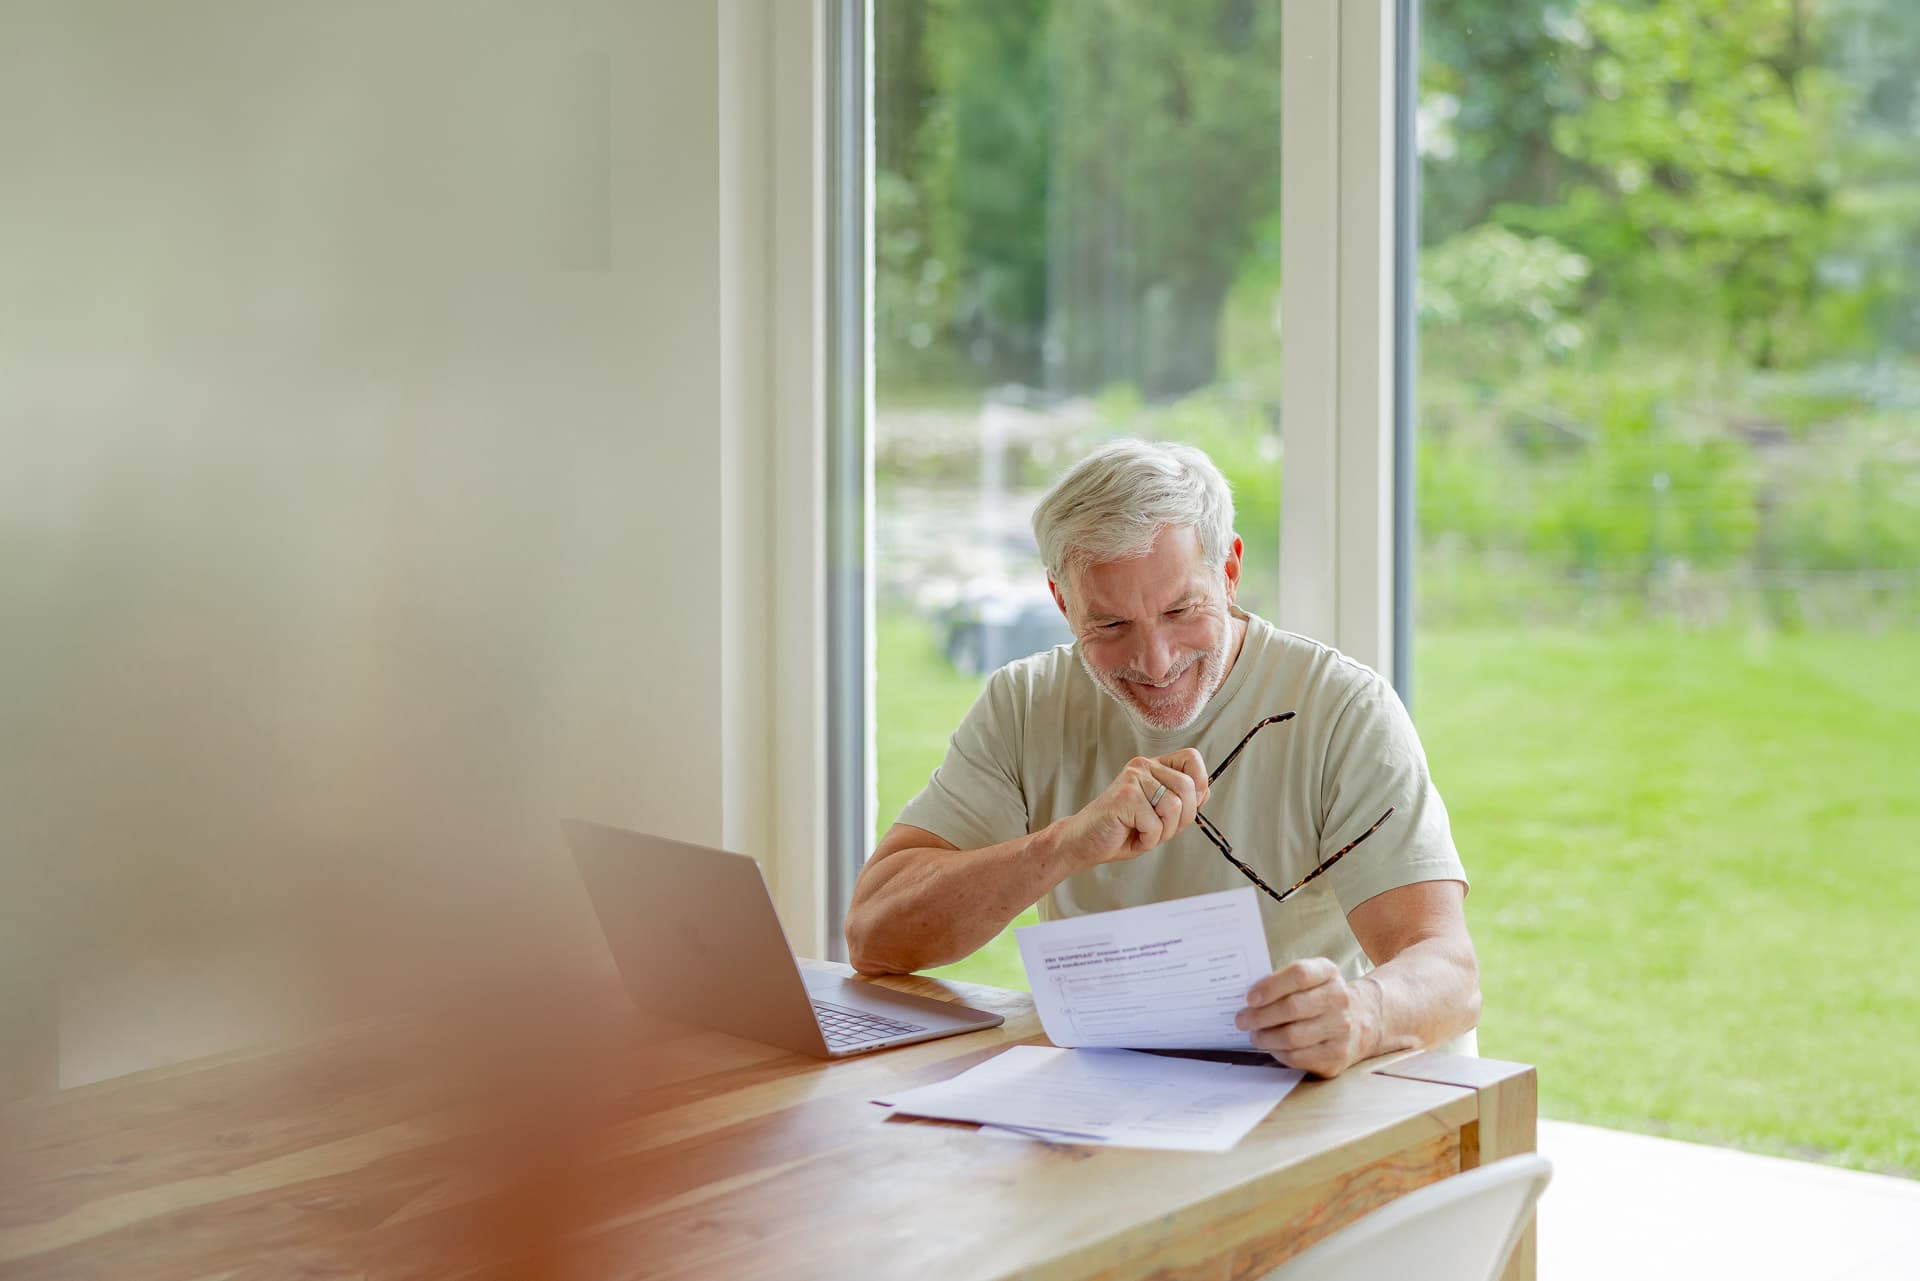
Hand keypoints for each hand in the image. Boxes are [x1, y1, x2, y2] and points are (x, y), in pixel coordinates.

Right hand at [1056, 750, 1209, 869]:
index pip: (1191, 758)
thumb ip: (1182, 802)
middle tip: (1161, 829)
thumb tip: (1205, 792)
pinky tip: (1133, 835)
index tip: (1190, 805)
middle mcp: (1142, 767)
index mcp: (1153, 767)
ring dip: (1164, 831)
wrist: (1085, 842)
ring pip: (1173, 806)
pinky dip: (1148, 839)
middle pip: (1187, 787)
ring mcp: (1132, 779)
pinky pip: (1155, 824)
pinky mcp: (1124, 797)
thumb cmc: (1121, 830)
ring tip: (1144, 832)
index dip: (1199, 783)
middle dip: (1182, 818)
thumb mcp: (1159, 816)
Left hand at [1236, 958, 1376, 1077]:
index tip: (1249, 998)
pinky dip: (1278, 1053)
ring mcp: (1341, 1028)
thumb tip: (1247, 1000)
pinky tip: (1272, 1047)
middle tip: (1242, 1020)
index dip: (1271, 987)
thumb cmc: (1318, 998)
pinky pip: (1298, 1057)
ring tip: (1255, 1035)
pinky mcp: (1337, 1055)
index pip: (1298, 975)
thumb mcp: (1308, 980)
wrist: (1359, 1022)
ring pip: (1292, 1036)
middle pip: (1292, 1008)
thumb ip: (1281, 983)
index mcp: (1328, 972)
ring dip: (1266, 1038)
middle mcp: (1339, 998)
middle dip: (1260, 1016)